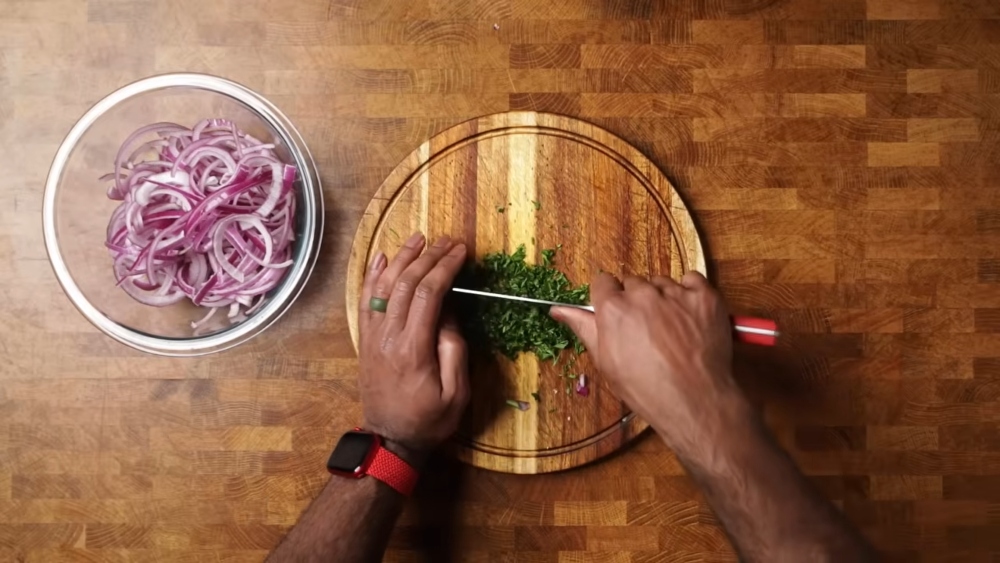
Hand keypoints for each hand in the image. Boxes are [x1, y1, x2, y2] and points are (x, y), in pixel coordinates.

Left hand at [358, 232, 470, 460]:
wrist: (390, 440)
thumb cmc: (429, 421)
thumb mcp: (456, 392)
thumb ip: (453, 349)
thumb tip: (448, 313)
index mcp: (413, 349)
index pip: (429, 294)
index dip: (445, 267)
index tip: (461, 252)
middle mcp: (388, 337)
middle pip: (406, 284)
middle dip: (428, 257)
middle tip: (447, 240)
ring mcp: (373, 338)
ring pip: (383, 287)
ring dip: (401, 259)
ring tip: (418, 238)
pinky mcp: (365, 341)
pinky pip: (365, 302)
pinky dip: (372, 277)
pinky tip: (381, 258)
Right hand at [551, 272, 749, 454]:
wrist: (694, 401)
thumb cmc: (646, 388)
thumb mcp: (605, 361)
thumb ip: (583, 327)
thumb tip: (558, 309)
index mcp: (613, 308)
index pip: (603, 282)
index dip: (609, 299)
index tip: (617, 313)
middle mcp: (642, 294)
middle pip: (633, 283)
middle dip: (636, 300)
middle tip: (646, 328)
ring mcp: (675, 293)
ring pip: (662, 282)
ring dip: (663, 297)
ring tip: (671, 328)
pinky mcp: (704, 296)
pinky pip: (692, 280)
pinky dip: (690, 294)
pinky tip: (689, 318)